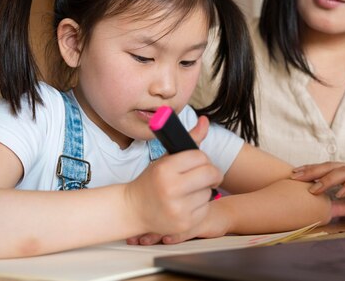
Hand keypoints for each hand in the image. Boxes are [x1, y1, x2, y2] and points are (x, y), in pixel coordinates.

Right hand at [125, 116, 222, 239]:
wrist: (132, 210)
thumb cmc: (151, 181)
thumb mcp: (166, 159)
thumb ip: (189, 140)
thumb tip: (206, 120)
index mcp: (165, 169)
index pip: (200, 156)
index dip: (201, 159)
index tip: (198, 163)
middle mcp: (171, 189)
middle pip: (210, 173)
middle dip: (211, 173)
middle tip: (205, 176)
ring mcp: (178, 209)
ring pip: (209, 192)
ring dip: (204, 190)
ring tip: (189, 192)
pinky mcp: (184, 224)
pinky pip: (206, 209)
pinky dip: (201, 206)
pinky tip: (187, 204)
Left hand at [291, 162, 344, 220]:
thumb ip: (339, 206)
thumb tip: (320, 212)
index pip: (325, 169)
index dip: (309, 171)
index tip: (292, 176)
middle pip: (331, 166)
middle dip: (312, 171)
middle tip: (295, 177)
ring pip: (344, 171)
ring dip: (328, 179)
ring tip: (314, 188)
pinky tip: (340, 192)